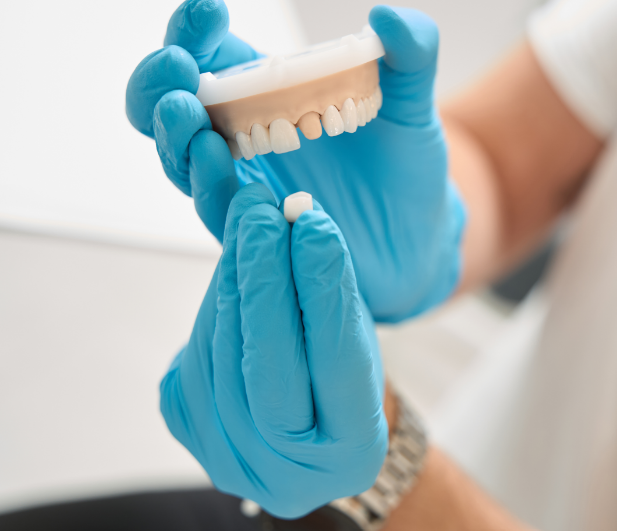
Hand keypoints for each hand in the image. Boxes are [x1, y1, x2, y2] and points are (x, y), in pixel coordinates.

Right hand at [126, 0, 465, 321]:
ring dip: (175, 134)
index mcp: (270, 92)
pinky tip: (216, 159)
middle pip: (173, 105)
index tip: (210, 10)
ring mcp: (245, 184)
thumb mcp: (413, 105)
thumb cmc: (406, 166)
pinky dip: (210, 184)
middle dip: (160, 83)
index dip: (196, 30)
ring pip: (182, 159)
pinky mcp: (257, 231)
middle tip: (177, 66)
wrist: (420, 237)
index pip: (213, 54)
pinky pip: (219, 209)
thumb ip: (412, 53)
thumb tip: (387, 15)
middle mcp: (244, 136)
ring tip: (185, 111)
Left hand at [160, 183, 387, 517]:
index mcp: (350, 454)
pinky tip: (233, 263)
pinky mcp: (190, 430)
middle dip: (263, 279)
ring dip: (232, 278)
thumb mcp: (358, 341)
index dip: (324, 291)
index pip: (336, 364)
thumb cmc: (345, 377)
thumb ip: (331, 293)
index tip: (315, 227)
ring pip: (221, 355)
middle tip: (263, 211)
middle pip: (266, 368)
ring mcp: (230, 459)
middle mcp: (287, 473)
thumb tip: (296, 221)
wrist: (311, 430)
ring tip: (248, 219)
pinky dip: (216, 302)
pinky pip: (195, 355)